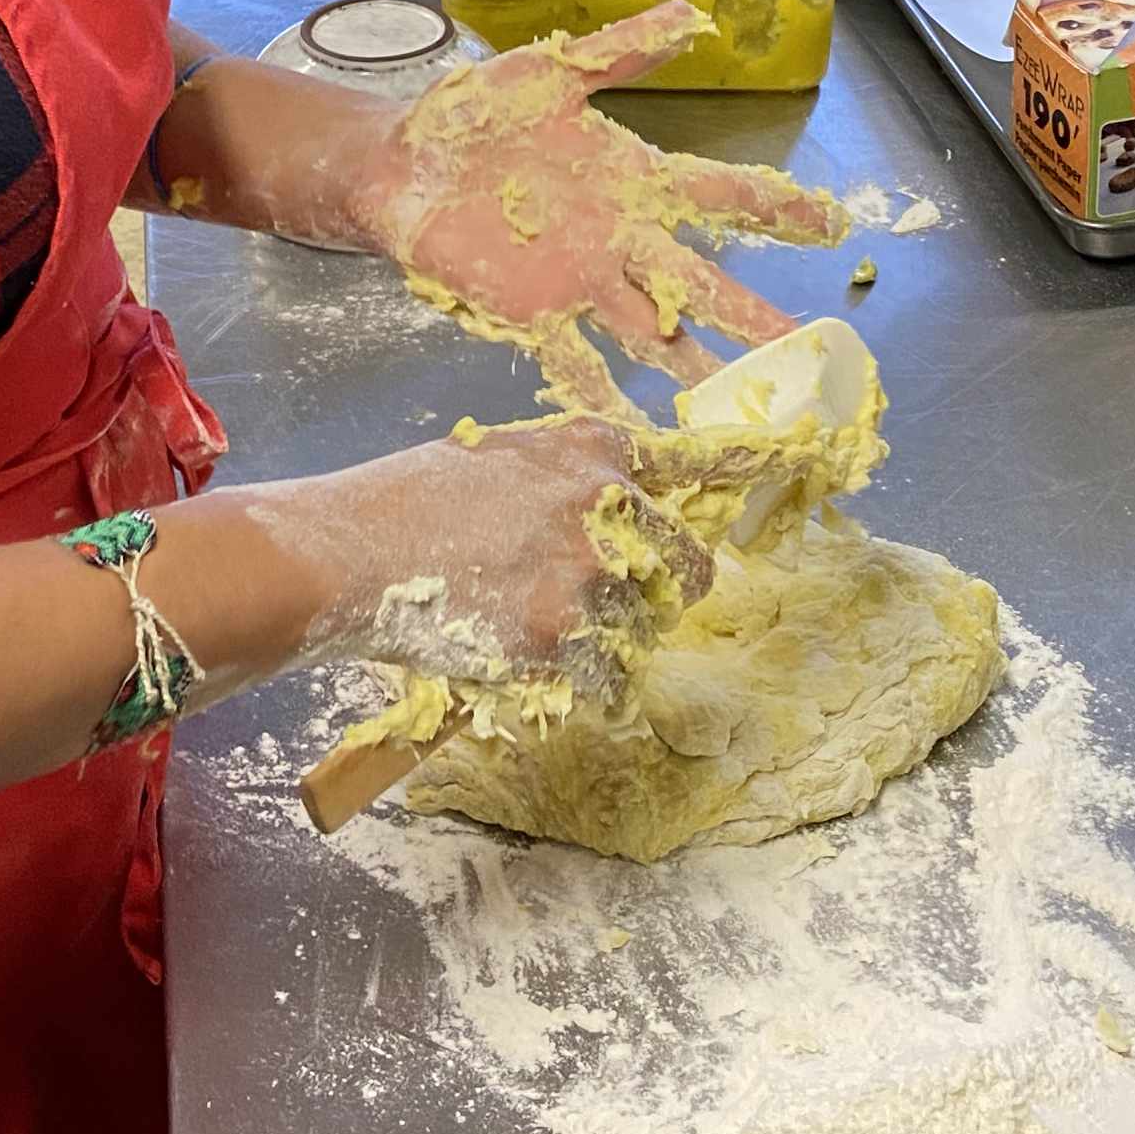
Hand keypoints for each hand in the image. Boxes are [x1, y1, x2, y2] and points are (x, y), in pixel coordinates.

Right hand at [265, 415, 711, 690]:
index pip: (693, 459)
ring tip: (544, 635)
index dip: (742, 467)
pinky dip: (581, 683)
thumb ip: (561, 476)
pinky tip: (535, 668)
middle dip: (665, 589)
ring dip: (612, 640)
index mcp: (589, 451)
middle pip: (686, 562)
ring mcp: (588, 574)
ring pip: (643, 627)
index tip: (788, 462)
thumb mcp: (494, 458)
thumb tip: (607, 504)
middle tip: (623, 605)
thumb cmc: (403, 501)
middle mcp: (606, 504)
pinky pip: (604, 675)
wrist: (346, 552)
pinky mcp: (561, 638)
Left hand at [340, 4, 846, 402]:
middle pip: (702, 283)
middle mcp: (619, 240)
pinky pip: (575, 363)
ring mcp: (579, 283)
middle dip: (754, 315)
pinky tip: (640, 436)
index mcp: (632, 181)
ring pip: (654, 333)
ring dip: (697, 370)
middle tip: (808, 347)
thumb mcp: (554, 72)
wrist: (399, 161)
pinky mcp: (530, 313)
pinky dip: (604, 399)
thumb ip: (626, 47)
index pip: (720, 195)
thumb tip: (699, 15)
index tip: (836, 223)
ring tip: (741, 411)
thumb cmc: (475, 115)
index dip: (776, 208)